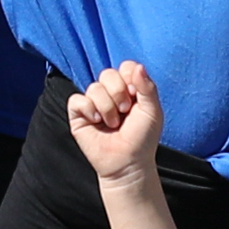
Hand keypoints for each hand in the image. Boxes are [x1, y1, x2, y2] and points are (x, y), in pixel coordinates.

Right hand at [65, 59, 168, 190]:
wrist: (128, 162)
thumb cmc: (142, 139)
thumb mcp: (152, 111)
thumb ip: (147, 87)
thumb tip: (138, 66)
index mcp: (129, 89)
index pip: (125, 67)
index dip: (130, 78)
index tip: (136, 97)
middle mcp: (110, 93)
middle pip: (108, 73)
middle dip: (119, 93)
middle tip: (125, 112)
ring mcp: (93, 103)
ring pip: (94, 87)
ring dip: (107, 108)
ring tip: (113, 123)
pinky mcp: (78, 114)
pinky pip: (76, 99)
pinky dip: (88, 110)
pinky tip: (96, 121)